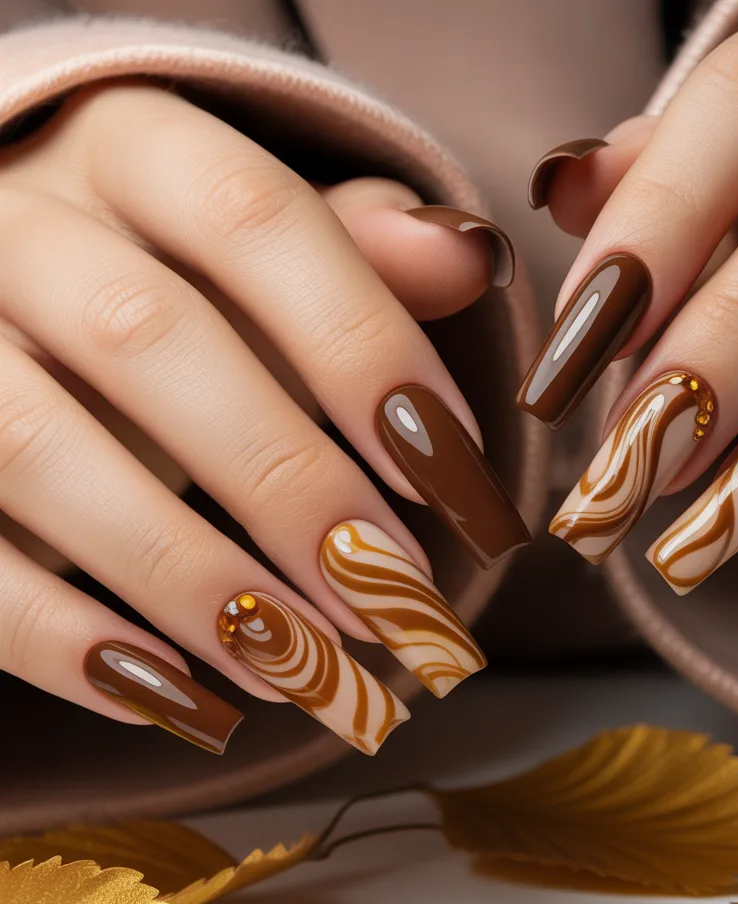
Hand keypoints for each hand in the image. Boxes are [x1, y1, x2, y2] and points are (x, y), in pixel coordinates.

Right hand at [0, 82, 525, 752]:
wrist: (14, 284)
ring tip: (301, 669)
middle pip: (151, 341)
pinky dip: (63, 640)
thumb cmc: (179, 274)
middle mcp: (19, 222)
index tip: (456, 469)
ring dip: (189, 579)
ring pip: (41, 454)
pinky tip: (177, 697)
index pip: (258, 219)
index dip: (365, 346)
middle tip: (396, 595)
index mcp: (133, 150)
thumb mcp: (264, 246)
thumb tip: (471, 257)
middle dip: (291, 484)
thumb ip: (363, 250)